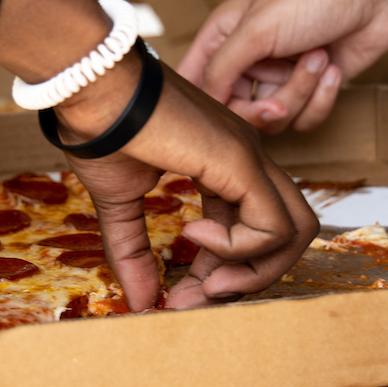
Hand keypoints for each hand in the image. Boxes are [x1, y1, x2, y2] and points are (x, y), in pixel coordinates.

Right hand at [55, 54, 317, 312]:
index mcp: (225, 165)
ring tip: (205, 283)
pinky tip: (193, 237)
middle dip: (249, 280)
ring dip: (253, 273)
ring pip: (295, 232)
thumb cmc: (101, 126)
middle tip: (196, 300)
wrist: (92, 85)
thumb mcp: (119, 201)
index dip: (218, 274)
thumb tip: (140, 302)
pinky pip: (272, 225)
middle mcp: (248, 160)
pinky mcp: (242, 160)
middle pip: (287, 235)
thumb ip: (134, 251)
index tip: (175, 299)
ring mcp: (251, 156)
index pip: (248, 233)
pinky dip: (240, 249)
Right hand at [178, 0, 387, 133]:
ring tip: (317, 59)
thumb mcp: (256, 30)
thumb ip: (220, 69)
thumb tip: (204, 104)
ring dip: (299, 94)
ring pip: (273, 118)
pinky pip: (304, 120)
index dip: (202, 104)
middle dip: (263, 108)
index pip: (194, 82)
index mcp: (222, 35)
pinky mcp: (310, 89)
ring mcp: (279, 76)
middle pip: (234, 111)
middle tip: (279, 102)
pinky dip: (321, 99)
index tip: (220, 116)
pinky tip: (332, 68)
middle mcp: (246, 58)